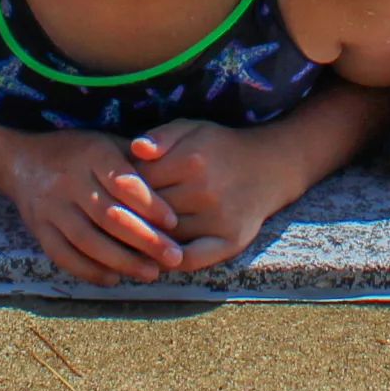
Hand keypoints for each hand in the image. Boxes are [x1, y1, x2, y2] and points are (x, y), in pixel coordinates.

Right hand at [0, 130, 183, 285]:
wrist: (20, 160)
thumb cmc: (78, 153)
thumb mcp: (106, 142)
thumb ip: (136, 161)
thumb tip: (175, 182)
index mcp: (91, 153)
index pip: (124, 181)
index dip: (150, 204)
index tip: (173, 222)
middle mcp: (68, 179)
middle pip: (109, 215)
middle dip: (145, 239)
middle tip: (173, 257)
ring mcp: (50, 206)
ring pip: (88, 240)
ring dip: (121, 261)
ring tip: (150, 273)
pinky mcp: (38, 228)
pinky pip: (63, 254)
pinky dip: (89, 270)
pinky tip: (114, 278)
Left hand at [128, 121, 315, 269]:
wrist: (269, 167)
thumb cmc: (219, 148)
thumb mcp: (191, 129)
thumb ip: (161, 136)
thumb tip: (135, 149)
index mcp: (192, 159)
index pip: (139, 181)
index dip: (124, 186)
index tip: (120, 188)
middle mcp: (206, 190)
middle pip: (150, 210)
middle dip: (132, 213)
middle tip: (121, 215)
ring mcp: (219, 218)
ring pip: (166, 235)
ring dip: (147, 237)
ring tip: (134, 234)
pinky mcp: (231, 241)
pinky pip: (191, 260)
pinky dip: (170, 261)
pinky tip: (159, 254)